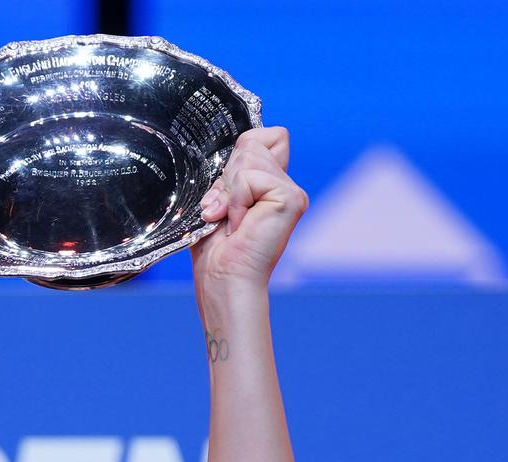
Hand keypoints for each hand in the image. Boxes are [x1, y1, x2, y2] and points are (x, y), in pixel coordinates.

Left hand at [190, 128, 307, 292]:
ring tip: (231, 220)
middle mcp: (286, 184)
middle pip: (252, 141)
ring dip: (229, 190)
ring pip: (249, 155)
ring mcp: (291, 191)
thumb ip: (231, 171)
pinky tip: (240, 224)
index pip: (260, 136)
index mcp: (271, 183)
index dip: (237, 158)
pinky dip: (236, 200)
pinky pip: (249, 177)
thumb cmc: (216, 249)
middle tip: (224, 212)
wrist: (223, 278)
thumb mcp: (219, 199)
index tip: (226, 196)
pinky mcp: (290, 198)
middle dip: (228, 176)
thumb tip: (238, 147)